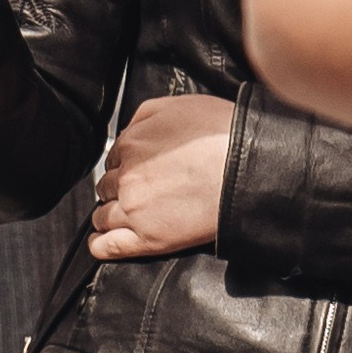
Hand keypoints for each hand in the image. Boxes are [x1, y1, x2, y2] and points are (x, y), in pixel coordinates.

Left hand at [88, 94, 234, 259]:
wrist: (251, 167)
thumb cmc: (223, 134)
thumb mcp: (178, 105)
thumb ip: (144, 117)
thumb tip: (129, 131)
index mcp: (132, 144)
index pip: (115, 158)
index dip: (126, 165)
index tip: (138, 170)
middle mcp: (127, 177)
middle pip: (108, 186)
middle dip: (119, 188)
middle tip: (140, 191)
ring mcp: (134, 210)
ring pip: (103, 215)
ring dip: (108, 215)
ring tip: (123, 216)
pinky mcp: (148, 239)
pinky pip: (108, 247)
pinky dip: (101, 246)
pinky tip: (102, 243)